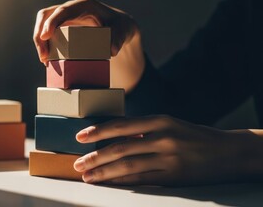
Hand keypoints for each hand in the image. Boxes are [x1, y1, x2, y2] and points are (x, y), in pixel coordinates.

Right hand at [33, 0, 138, 62]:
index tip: (45, 36)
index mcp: (85, 5)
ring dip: (39, 41)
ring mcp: (64, 15)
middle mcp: (72, 7)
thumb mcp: (123, 32)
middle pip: (47, 15)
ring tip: (44, 61)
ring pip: (43, 22)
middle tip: (44, 57)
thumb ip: (118, 39)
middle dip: (41, 34)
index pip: (64, 10)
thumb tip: (111, 50)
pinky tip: (47, 59)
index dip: (52, 22)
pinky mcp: (61, 24)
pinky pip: (46, 30)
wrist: (117, 28)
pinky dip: (44, 44)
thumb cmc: (119, 27)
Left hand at [73, 115, 240, 185]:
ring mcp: (168, 159)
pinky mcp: (173, 177)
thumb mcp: (169, 124)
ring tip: (87, 176)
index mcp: (159, 121)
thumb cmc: (192, 135)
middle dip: (95, 156)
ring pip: (128, 166)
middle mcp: (162, 138)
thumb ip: (142, 128)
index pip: (121, 125)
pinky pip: (142, 180)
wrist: (227, 152)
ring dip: (104, 172)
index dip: (98, 132)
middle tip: (77, 163)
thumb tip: (111, 133)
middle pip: (120, 148)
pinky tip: (109, 183)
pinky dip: (122, 182)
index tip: (80, 137)